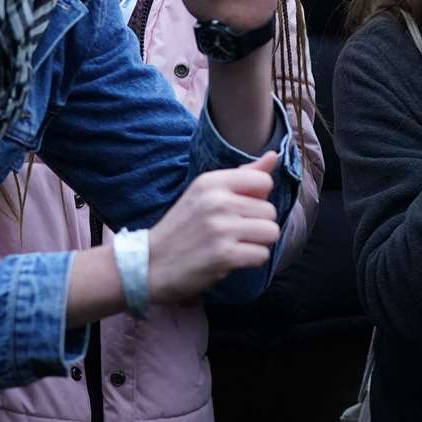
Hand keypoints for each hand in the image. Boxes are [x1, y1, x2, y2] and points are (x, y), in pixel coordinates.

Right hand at [147, 150, 281, 303]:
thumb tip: (273, 155)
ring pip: (271, 232)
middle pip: (270, 210)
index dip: (258, 199)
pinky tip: (230, 260)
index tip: (240, 210)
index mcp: (211, 181)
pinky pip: (262, 255)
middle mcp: (217, 201)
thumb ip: (242, 175)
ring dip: (257, 243)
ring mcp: (221, 228)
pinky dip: (250, 261)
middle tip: (231, 233)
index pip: (264, 182)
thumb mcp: (205, 194)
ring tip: (234, 245)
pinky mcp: (224, 255)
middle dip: (257, 225)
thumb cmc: (182, 228)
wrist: (148, 265)